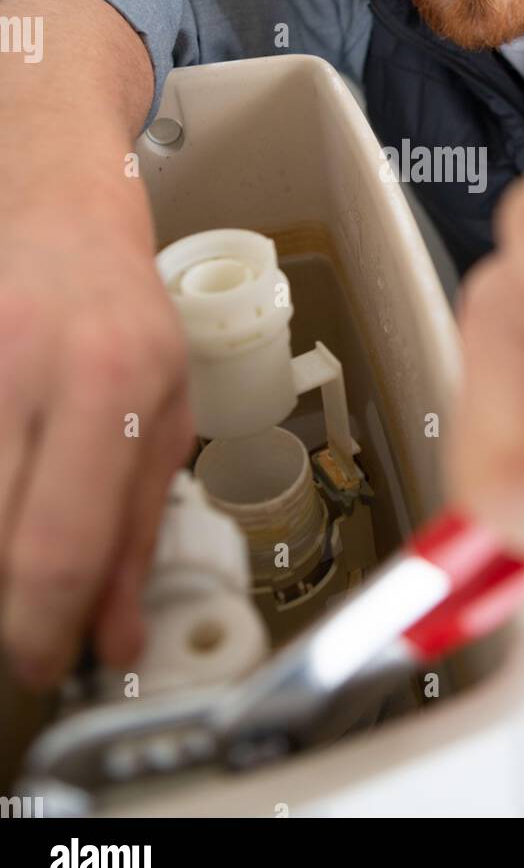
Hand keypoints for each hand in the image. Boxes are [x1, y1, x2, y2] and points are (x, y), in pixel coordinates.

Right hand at [0, 184, 195, 689]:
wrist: (52, 204)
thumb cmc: (118, 310)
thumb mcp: (163, 410)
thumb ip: (139, 528)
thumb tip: (115, 636)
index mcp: (111, 381)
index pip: (63, 545)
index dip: (44, 631)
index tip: (44, 663)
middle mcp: (24, 366)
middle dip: (8, 606)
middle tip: (27, 623)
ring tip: (23, 537)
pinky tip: (11, 479)